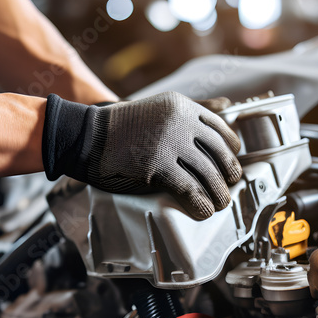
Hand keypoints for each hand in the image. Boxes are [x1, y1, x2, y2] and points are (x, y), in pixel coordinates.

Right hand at [43, 91, 242, 218]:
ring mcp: (169, 144)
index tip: (229, 163)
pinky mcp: (157, 166)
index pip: (221, 128)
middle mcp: (180, 122)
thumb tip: (228, 106)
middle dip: (229, 175)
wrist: (86, 137)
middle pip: (220, 153)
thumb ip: (192, 108)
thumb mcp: (159, 107)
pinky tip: (203, 211)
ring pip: (209, 174)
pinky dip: (200, 203)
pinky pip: (190, 189)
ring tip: (218, 204)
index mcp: (182, 106)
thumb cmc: (121, 126)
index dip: (231, 150)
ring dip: (218, 194)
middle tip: (228, 187)